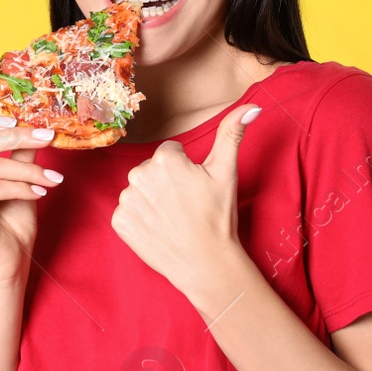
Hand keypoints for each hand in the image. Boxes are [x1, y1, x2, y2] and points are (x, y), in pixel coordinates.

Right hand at [0, 115, 63, 282]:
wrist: (10, 261)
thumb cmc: (12, 222)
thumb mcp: (22, 178)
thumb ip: (22, 152)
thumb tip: (38, 125)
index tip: (20, 121)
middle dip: (20, 136)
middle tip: (49, 138)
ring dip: (30, 170)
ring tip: (52, 178)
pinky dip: (23, 188)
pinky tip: (40, 193)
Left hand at [110, 104, 262, 298]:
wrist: (206, 264)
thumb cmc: (218, 217)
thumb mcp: (226, 172)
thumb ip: (232, 133)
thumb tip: (252, 106)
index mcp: (164, 159)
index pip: (170, 153)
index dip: (185, 170)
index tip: (194, 189)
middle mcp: (138, 175)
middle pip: (152, 170)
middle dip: (166, 183)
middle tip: (185, 205)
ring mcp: (126, 200)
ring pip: (139, 191)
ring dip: (152, 201)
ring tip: (173, 218)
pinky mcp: (119, 222)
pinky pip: (128, 212)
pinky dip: (140, 220)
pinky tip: (158, 229)